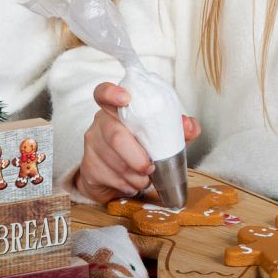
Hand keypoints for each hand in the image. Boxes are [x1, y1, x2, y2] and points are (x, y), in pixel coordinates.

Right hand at [75, 82, 201, 204]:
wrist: (118, 177)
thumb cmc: (142, 148)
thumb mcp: (162, 135)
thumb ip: (177, 128)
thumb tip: (189, 126)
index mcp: (116, 108)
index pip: (104, 92)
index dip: (111, 92)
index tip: (125, 98)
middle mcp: (100, 122)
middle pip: (115, 135)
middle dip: (136, 156)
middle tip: (150, 168)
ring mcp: (92, 144)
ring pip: (113, 160)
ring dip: (135, 175)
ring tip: (144, 179)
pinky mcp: (88, 166)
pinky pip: (108, 176)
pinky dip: (126, 185)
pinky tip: (131, 184)